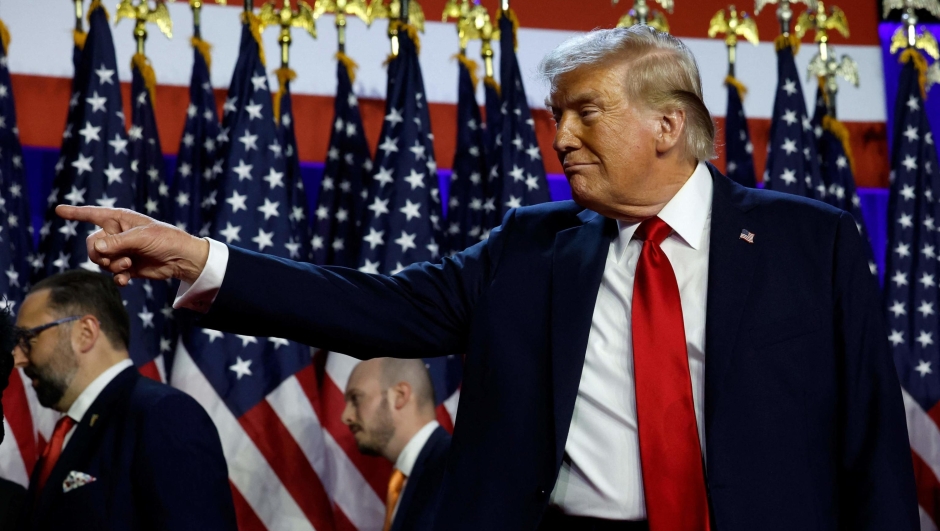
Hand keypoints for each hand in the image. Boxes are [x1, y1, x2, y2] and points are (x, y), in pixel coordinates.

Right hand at [55, 205, 209, 285]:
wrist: (182, 259)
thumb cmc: (165, 240)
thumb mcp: (141, 238)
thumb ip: (117, 242)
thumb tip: (95, 247)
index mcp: (120, 219)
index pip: (93, 214)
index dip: (75, 213)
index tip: (58, 210)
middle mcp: (117, 234)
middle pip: (92, 244)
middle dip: (101, 254)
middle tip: (120, 258)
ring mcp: (121, 250)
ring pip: (100, 260)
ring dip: (112, 265)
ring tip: (129, 264)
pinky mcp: (127, 266)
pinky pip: (112, 273)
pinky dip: (117, 277)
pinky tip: (126, 280)